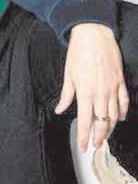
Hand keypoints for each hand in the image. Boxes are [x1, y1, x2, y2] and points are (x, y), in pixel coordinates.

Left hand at [55, 23, 129, 151]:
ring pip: (114, 115)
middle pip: (102, 122)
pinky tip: (119, 119)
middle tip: (95, 145)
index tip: (83, 147)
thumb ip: (66, 95)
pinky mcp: (120, 82)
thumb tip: (60, 110)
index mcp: (85, 92)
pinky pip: (124, 102)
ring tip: (104, 136)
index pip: (85, 121)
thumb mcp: (67, 74)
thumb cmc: (78, 53)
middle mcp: (101, 93)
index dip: (84, 136)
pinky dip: (122, 113)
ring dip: (110, 128)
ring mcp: (113, 88)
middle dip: (98, 137)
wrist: (94, 35)